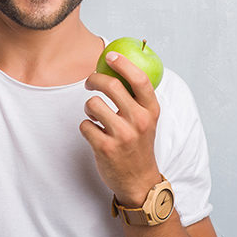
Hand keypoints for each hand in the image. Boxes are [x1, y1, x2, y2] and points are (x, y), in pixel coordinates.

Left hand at [79, 51, 163, 206]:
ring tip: (96, 117)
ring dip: (89, 108)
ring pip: (92, 104)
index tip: (110, 55)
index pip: (140, 79)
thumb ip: (136, 98)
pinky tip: (96, 134)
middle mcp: (139, 121)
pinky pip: (84, 124)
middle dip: (94, 79)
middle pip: (110, 85)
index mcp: (151, 111)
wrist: (139, 182)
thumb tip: (117, 67)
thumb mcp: (147, 120)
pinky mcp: (105, 148)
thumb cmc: (139, 145)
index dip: (123, 63)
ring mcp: (122, 135)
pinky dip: (86, 127)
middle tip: (90, 82)